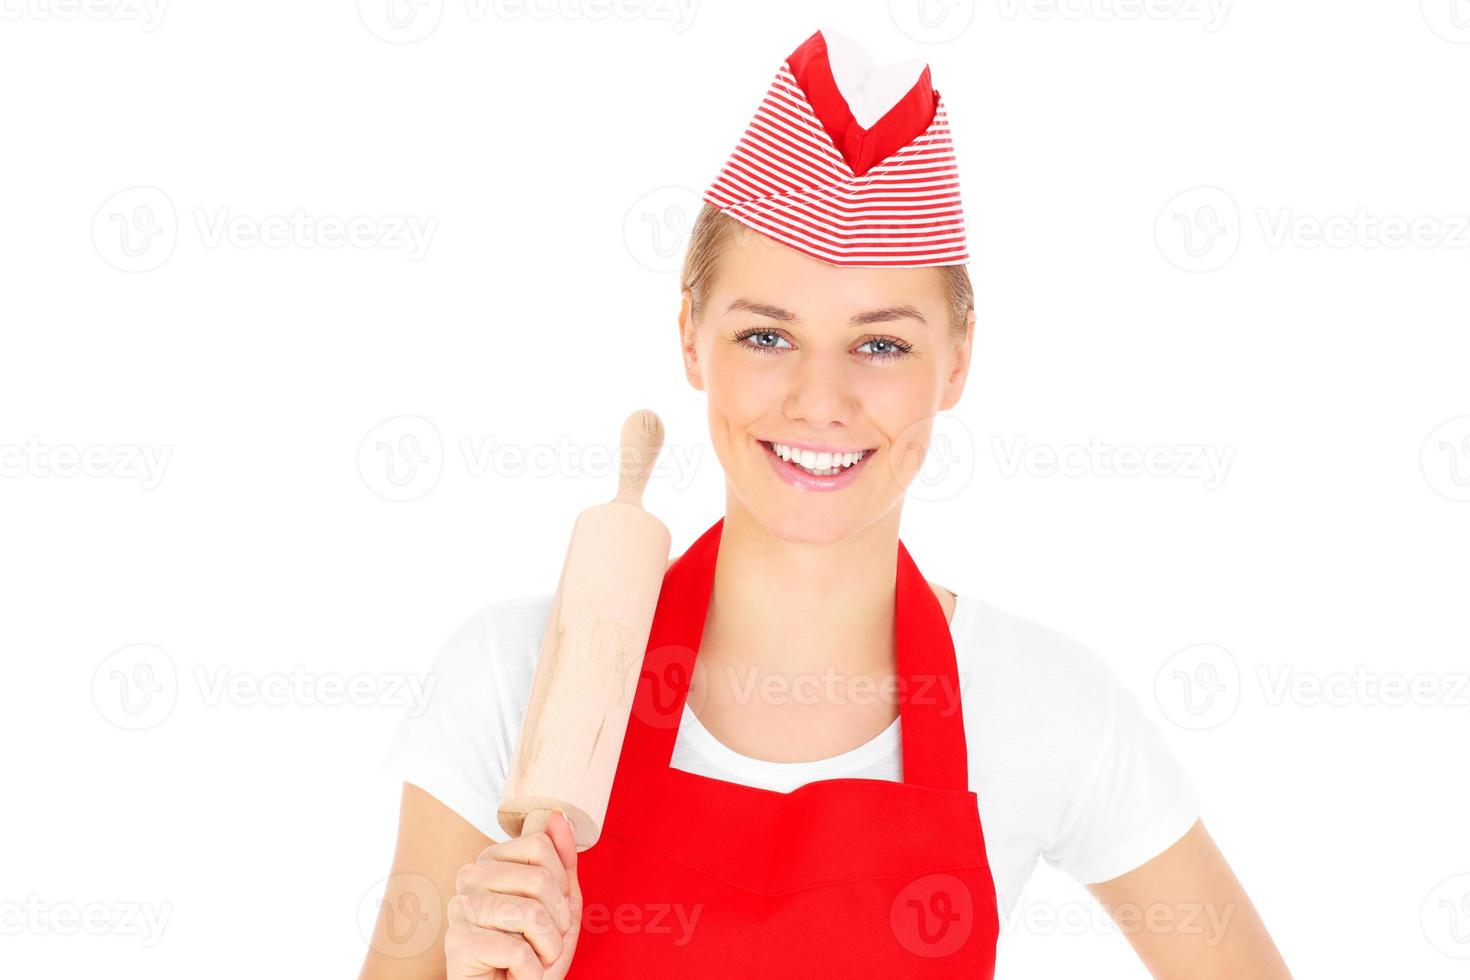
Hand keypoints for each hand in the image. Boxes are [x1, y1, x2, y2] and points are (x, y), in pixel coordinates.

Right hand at [445, 811, 582, 978]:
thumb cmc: (535, 952)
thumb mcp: (562, 903)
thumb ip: (562, 858)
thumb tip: (556, 814)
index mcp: (492, 860)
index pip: (540, 845)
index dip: (561, 886)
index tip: (551, 911)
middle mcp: (469, 877)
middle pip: (538, 879)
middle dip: (557, 922)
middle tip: (542, 941)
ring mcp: (460, 908)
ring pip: (531, 915)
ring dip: (547, 949)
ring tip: (532, 960)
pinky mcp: (458, 944)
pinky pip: (519, 953)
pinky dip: (531, 973)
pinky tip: (515, 975)